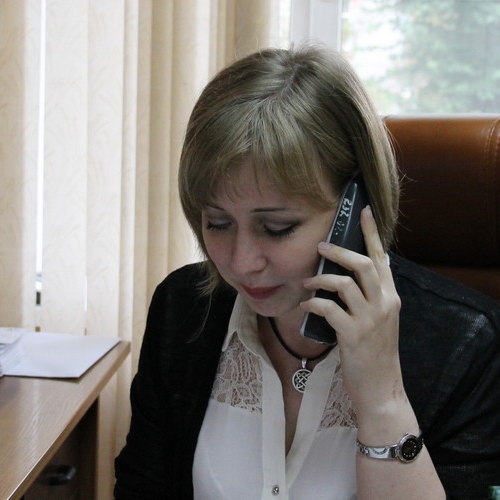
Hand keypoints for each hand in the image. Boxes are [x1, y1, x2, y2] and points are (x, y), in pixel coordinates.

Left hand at [300, 206, 403, 421]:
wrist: (382, 389)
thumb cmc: (376, 354)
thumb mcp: (380, 321)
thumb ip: (370, 298)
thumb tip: (346, 277)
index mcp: (391, 298)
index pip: (382, 259)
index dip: (372, 234)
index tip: (364, 212)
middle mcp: (385, 304)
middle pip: (363, 265)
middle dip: (340, 251)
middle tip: (321, 245)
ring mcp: (370, 320)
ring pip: (344, 284)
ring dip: (321, 278)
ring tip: (307, 281)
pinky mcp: (353, 335)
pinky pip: (328, 309)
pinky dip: (313, 304)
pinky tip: (306, 306)